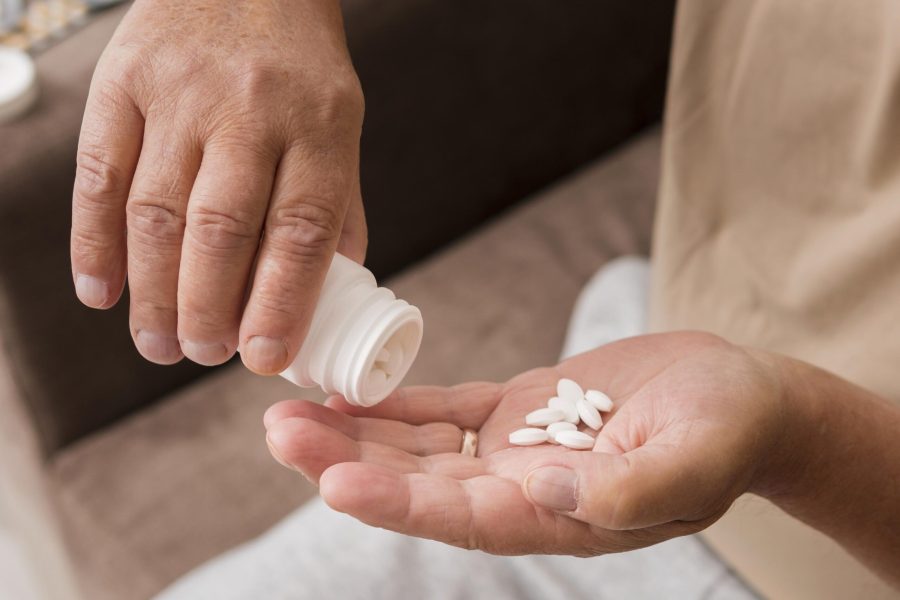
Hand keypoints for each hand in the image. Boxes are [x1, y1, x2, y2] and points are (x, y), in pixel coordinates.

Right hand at [71, 0, 365, 372]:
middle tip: (201, 354)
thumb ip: (334, 209)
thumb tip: (326, 298)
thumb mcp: (339, 127)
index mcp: (320, 126)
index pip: (300, 231)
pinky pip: (100, 174)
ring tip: (159, 344)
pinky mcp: (123, 83)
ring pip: (157, 212)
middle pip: (221, 230)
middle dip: (206, 308)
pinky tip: (101, 292)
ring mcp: (180, 94)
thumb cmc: (299, 69)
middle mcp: (249, 110)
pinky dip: (94, 242)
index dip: (280, 303)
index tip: (262, 358)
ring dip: (153, 291)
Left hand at [263, 332, 789, 554]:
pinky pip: (442, 408)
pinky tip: (347, 391)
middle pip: (419, 484)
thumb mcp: (693, 461)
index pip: (464, 519)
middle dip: (347, 461)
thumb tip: (542, 485)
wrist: (739, 395)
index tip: (337, 482)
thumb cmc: (728, 432)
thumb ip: (622, 488)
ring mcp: (512, 448)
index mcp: (560, 515)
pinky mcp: (514, 407)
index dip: (400, 503)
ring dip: (354, 431)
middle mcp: (522, 489)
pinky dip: (394, 401)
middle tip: (281, 435)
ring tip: (288, 412)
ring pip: (417, 447)